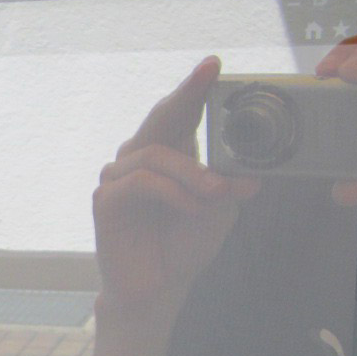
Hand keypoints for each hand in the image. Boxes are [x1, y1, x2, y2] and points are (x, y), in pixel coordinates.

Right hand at [91, 56, 257, 322]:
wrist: (158, 291)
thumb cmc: (182, 247)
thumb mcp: (218, 212)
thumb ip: (228, 187)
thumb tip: (250, 175)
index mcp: (167, 155)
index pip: (180, 114)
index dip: (194, 88)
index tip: (214, 64)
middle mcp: (138, 159)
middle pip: (161, 118)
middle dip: (186, 95)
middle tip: (209, 75)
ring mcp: (118, 177)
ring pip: (156, 153)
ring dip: (192, 173)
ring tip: (215, 195)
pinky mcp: (106, 200)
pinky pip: (142, 181)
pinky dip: (172, 192)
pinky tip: (190, 207)